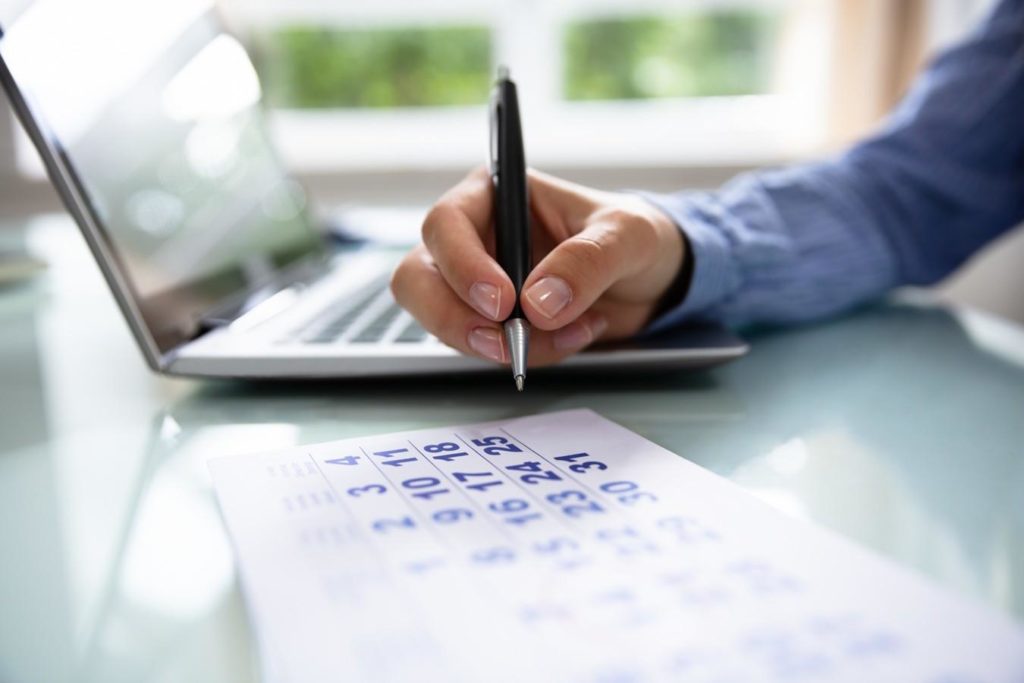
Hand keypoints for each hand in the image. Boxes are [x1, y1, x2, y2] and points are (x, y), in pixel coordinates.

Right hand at [391, 167, 685, 366]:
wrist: (649, 281)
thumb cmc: (632, 237)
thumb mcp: (627, 236)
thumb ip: (587, 261)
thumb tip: (538, 303)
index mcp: (495, 194)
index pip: (447, 224)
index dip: (463, 265)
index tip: (503, 303)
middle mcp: (472, 236)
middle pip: (418, 278)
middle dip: (453, 318)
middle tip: (504, 344)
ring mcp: (472, 283)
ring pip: (441, 321)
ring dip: (498, 344)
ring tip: (568, 335)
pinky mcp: (486, 322)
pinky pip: (479, 348)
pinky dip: (523, 355)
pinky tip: (569, 338)